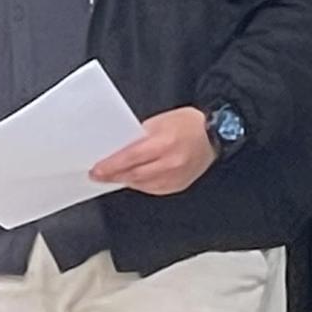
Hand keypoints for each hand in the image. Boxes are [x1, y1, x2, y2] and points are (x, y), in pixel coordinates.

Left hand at [90, 107, 218, 195]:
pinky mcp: (180, 185)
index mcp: (164, 143)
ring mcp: (177, 176)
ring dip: (126, 180)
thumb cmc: (188, 123)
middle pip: (134, 174)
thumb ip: (139, 136)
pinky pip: (154, 189)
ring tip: (113, 176)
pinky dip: (141, 185)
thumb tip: (120, 149)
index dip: (111, 166)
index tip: (96, 170)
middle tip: (98, 175)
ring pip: (143, 185)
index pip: (130, 158)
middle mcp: (171, 162)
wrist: (215, 133)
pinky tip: (133, 179)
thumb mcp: (159, 121)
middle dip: (113, 175)